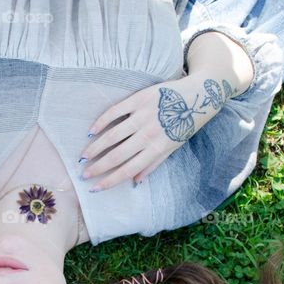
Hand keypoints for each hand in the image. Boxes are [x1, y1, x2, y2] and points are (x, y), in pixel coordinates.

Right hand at [80, 72, 234, 190]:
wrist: (199, 96)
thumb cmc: (185, 125)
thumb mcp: (173, 148)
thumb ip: (153, 164)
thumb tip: (134, 182)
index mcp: (157, 150)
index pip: (128, 170)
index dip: (110, 181)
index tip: (95, 188)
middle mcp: (148, 135)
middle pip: (117, 155)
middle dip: (98, 167)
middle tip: (83, 173)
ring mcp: (143, 116)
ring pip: (112, 136)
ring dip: (95, 148)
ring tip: (83, 156)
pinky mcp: (139, 99)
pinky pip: (115, 112)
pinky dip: (101, 122)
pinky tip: (91, 132)